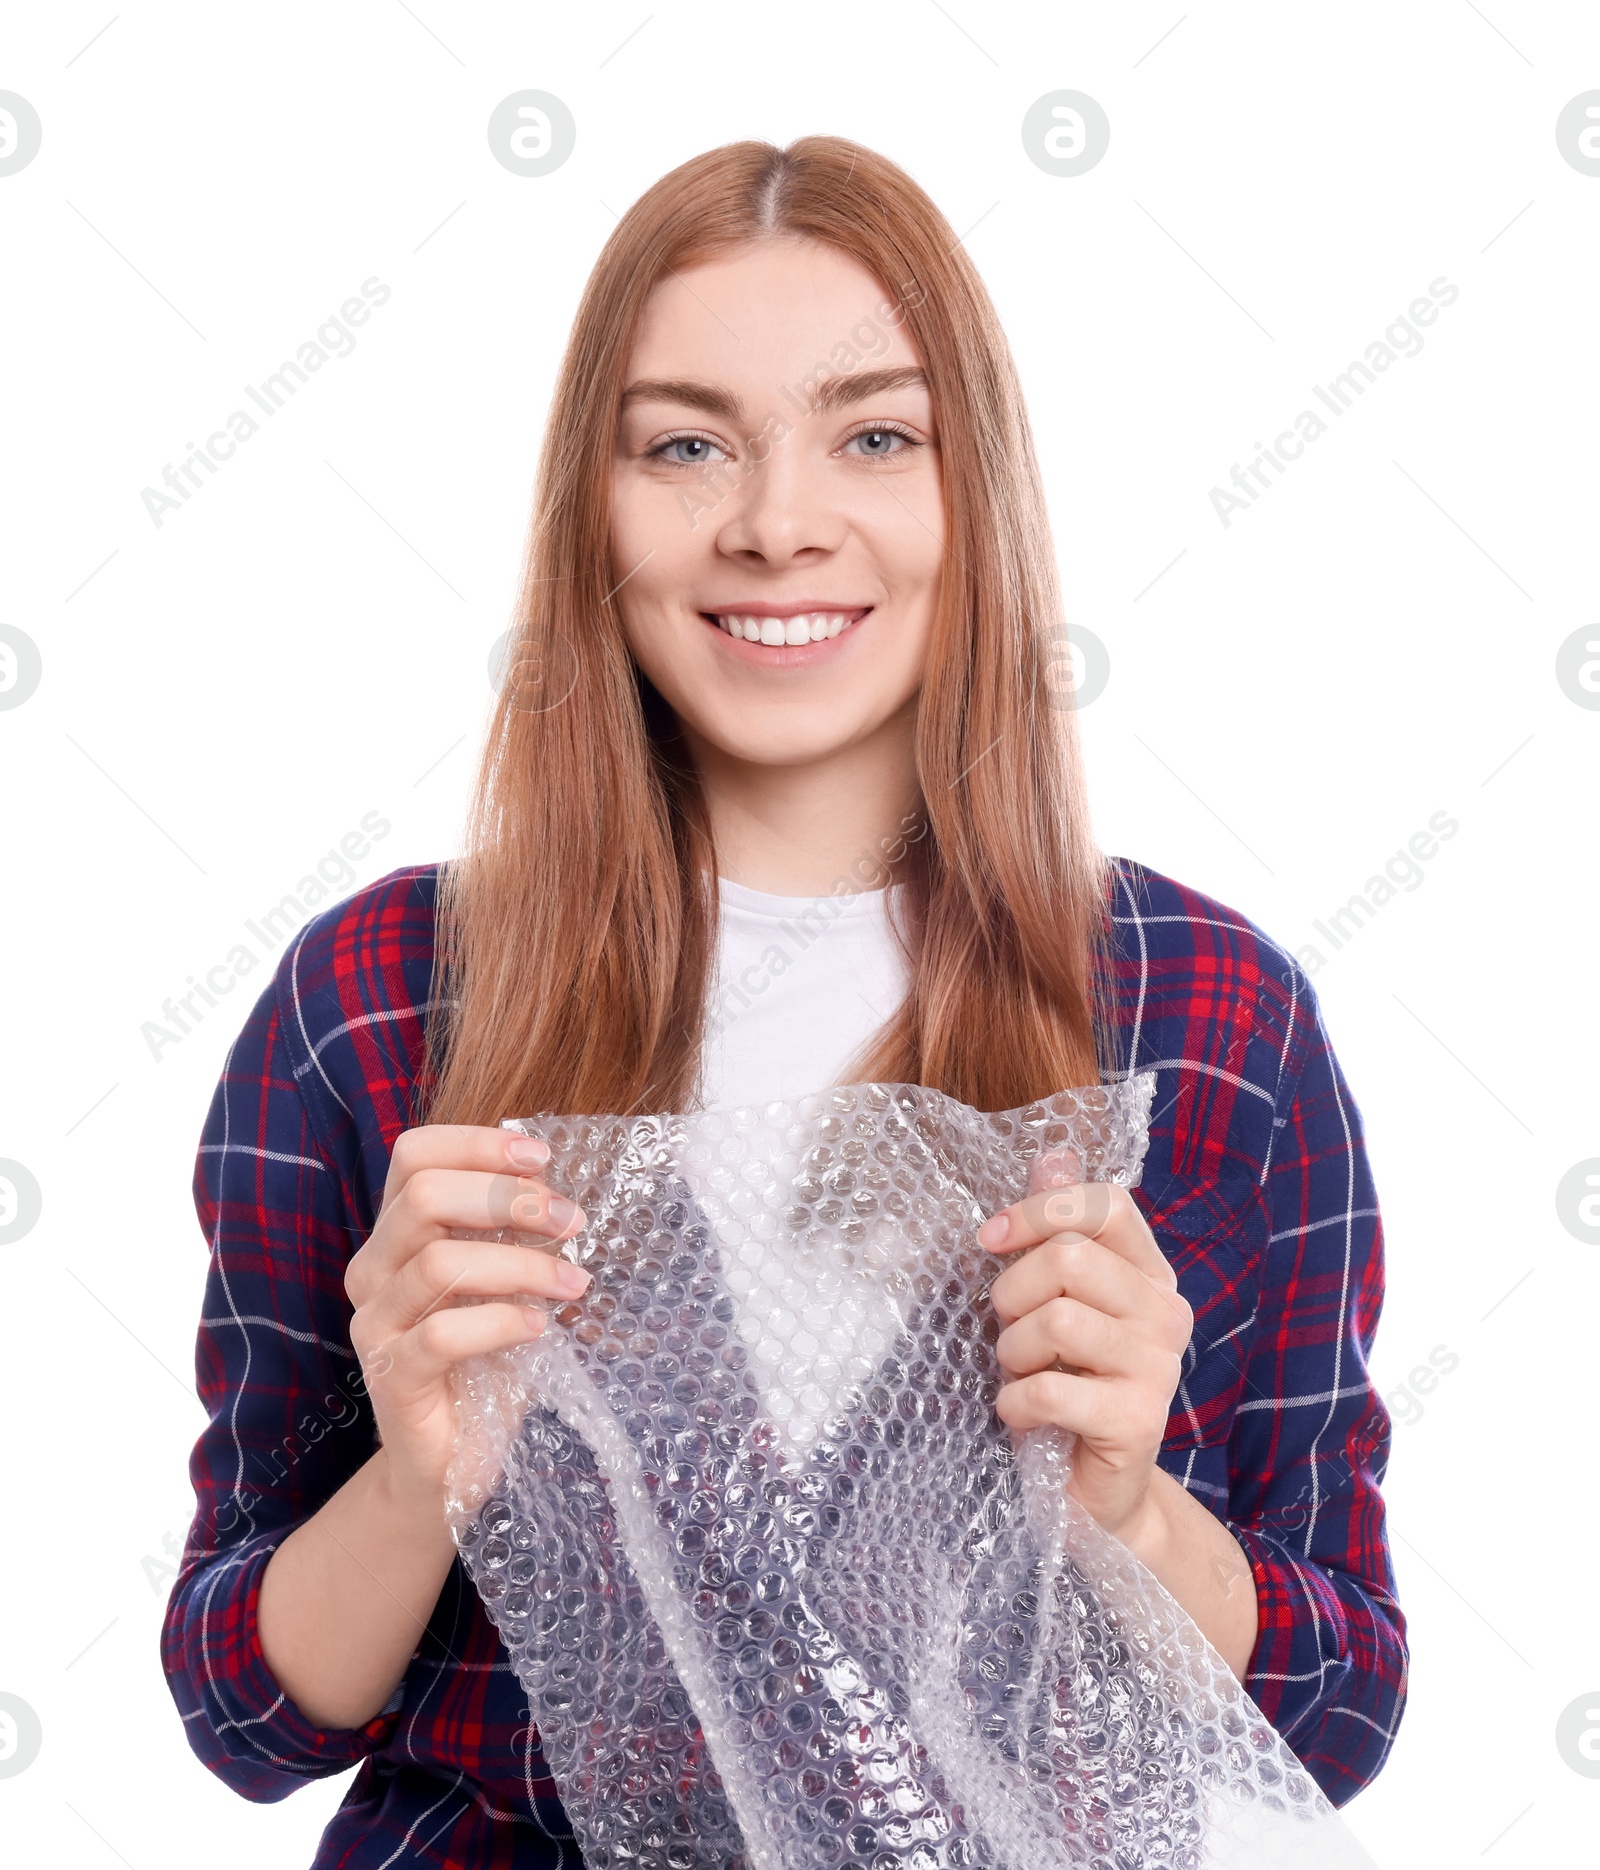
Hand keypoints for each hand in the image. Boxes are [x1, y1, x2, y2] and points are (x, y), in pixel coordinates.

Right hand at [343, 1124, 588, 1507]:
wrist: (451, 1460)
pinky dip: (501, 1320)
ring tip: (574, 1283)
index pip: (414, 1156)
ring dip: (522, 1265)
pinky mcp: (390, 1375)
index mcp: (396, 1234)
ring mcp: (374, 1323)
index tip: (541, 1157)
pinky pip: (443, 1334)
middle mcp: (372, 1270)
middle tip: (570, 1222)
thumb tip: (553, 1186)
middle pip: (425, 1197)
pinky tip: (540, 1325)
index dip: (477, 1144)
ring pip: (440, 1263)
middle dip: (509, 1199)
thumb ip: (512, 1232)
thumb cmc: (484, 1360)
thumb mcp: (502, 1282)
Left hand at [979, 1149, 1192, 1540]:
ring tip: (1020, 1374)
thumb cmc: (1065, 1383)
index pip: (1104, 1204)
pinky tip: (1021, 1413)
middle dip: (1012, 1294)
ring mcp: (1158, 1368)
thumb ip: (1057, 1230)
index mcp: (1148, 1273)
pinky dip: (1017, 1402)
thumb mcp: (1055, 1300)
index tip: (990, 1239)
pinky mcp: (1138, 1421)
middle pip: (1069, 1259)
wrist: (1091, 1491)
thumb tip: (1054, 1154)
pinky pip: (1052, 1389)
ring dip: (1013, 1351)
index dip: (1038, 1211)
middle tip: (1008, 1331)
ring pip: (1057, 1320)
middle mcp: (1166, 1312)